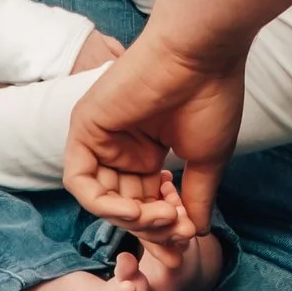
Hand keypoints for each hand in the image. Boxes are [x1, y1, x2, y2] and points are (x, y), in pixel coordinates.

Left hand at [63, 27, 246, 233]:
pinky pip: (81, 182)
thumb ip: (195, 198)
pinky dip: (105, 205)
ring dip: (132, 219)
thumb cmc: (210, 97)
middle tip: (177, 232)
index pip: (144, 202)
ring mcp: (101, 136)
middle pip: (123, 205)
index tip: (187, 236)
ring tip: (163, 217)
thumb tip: (196, 233)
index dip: (162, 227)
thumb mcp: (205, 160)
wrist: (201, 54)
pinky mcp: (84, 127)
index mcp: (147, 150)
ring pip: (101, 200)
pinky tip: (137, 209)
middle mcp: (120, 145)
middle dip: (150, 227)